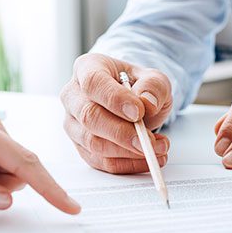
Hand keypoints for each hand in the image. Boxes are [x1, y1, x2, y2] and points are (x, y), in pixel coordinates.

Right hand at [60, 53, 172, 173]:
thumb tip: (147, 103)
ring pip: (93, 143)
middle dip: (122, 133)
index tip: (138, 112)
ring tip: (158, 148)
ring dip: (128, 151)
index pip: (93, 82)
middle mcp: (73, 95)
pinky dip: (127, 164)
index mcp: (88, 68)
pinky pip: (100, 161)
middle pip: (89, 117)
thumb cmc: (138, 86)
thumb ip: (154, 86)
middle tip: (149, 141)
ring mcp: (74, 122)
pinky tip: (148, 158)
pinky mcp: (81, 146)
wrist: (134, 101)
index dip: (115, 99)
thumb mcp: (154, 79)